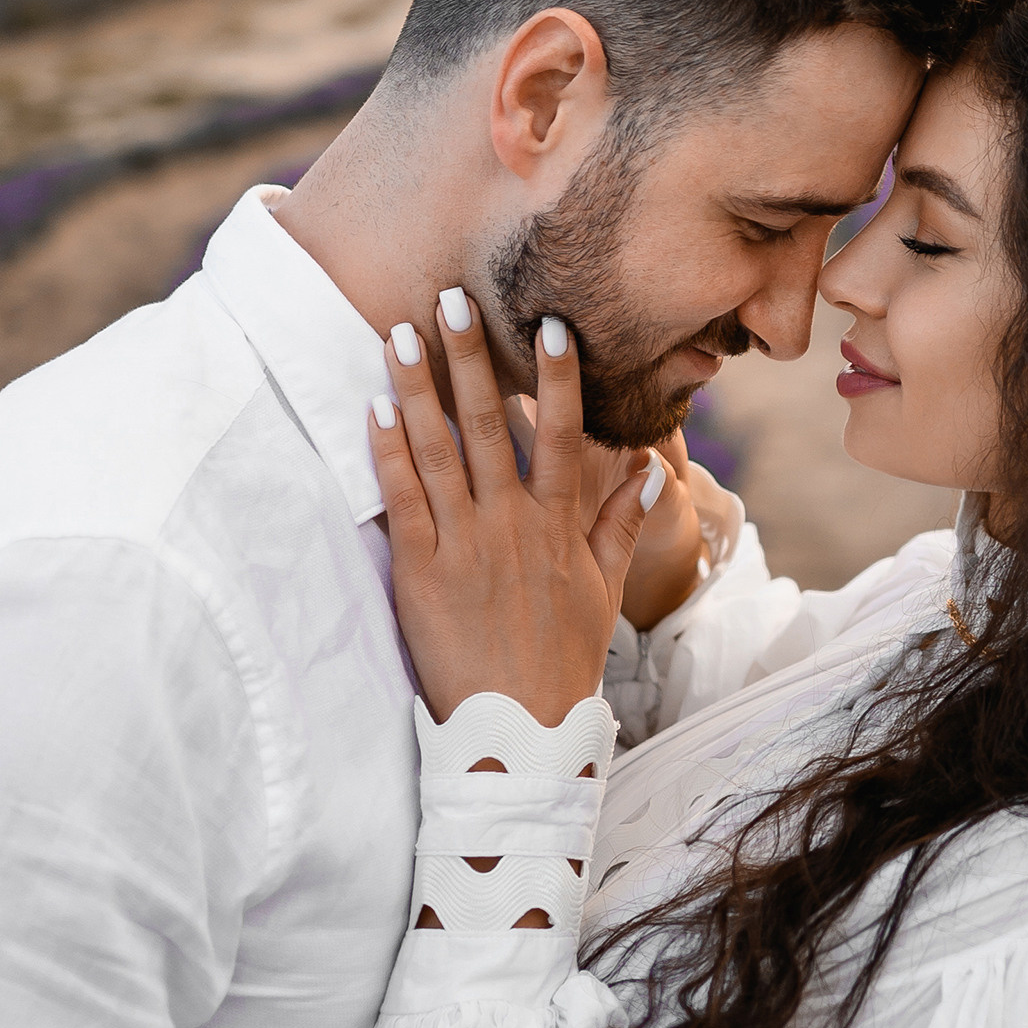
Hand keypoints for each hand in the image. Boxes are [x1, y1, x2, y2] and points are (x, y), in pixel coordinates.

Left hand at [371, 293, 658, 723]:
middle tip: (453, 298)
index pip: (562, 432)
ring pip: (440, 449)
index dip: (557, 376)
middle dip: (471, 357)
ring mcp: (465, 544)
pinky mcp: (421, 571)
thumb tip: (651, 469)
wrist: (519, 730)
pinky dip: (388, 451)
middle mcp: (513, 523)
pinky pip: (402, 499)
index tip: (550, 323)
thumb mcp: (605, 590)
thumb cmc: (563, 660)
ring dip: (420, 387)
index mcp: (560, 524)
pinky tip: (375, 407)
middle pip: (491, 423)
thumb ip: (622, 523)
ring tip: (404, 332)